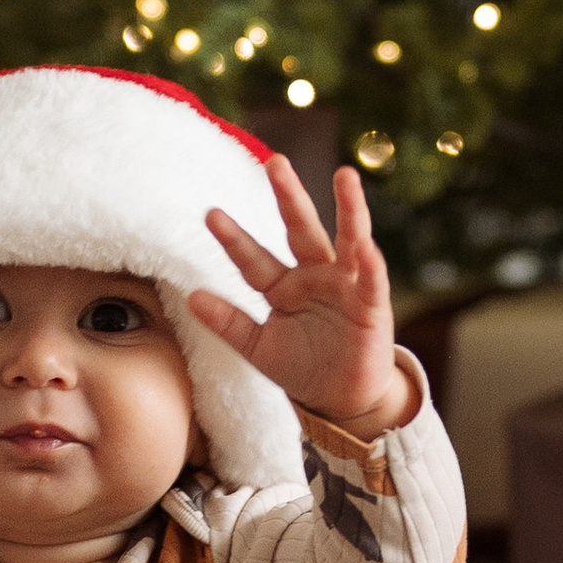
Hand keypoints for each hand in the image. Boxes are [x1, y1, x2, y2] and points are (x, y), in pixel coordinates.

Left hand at [191, 157, 415, 440]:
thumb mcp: (257, 346)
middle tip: (275, 162)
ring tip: (344, 176)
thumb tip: (191, 297)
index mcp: (282, 285)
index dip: (234, 240)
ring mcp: (345, 286)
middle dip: (289, 197)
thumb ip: (228, 323)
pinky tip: (367, 243)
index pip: (253, 259)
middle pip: (299, 230)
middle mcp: (314, 276)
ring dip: (348, 208)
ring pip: (346, 240)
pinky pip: (372, 280)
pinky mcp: (372, 306)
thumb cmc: (301, 366)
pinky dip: (371, 262)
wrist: (341, 399)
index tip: (211, 215)